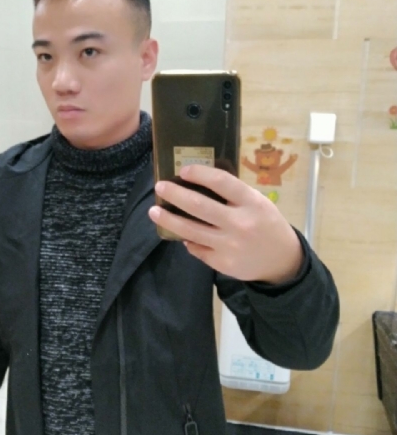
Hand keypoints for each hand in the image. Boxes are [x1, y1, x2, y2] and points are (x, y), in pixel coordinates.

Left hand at [147, 165, 303, 283]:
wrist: (281, 261)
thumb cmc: (266, 224)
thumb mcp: (258, 203)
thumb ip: (233, 195)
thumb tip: (197, 184)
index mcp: (252, 203)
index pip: (223, 182)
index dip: (201, 174)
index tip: (183, 170)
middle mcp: (240, 223)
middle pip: (199, 206)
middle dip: (175, 195)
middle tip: (160, 187)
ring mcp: (229, 245)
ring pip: (191, 231)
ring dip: (169, 220)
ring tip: (154, 212)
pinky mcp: (222, 263)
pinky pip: (197, 249)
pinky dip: (187, 240)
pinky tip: (180, 233)